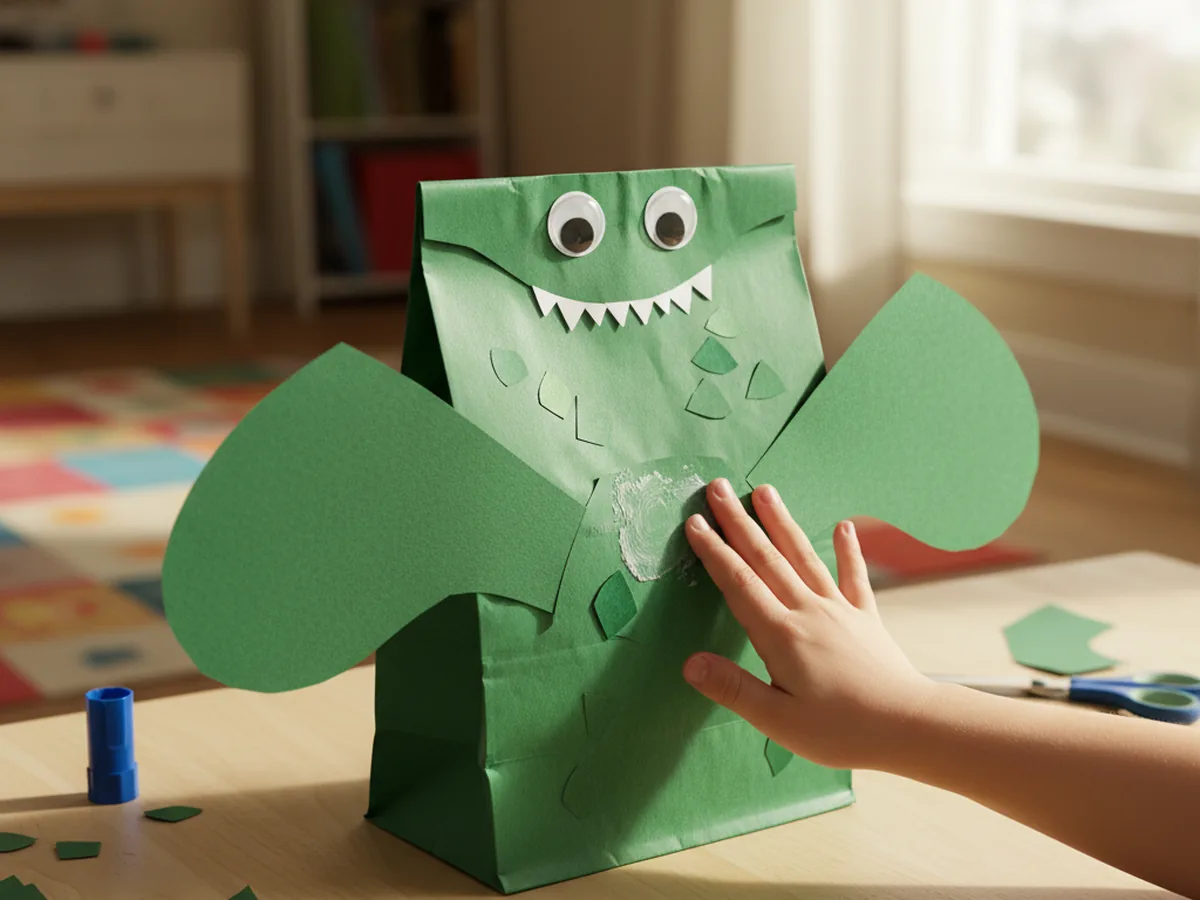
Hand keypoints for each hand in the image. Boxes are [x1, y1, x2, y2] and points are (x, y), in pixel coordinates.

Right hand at [682, 478, 935, 769]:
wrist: (908, 725)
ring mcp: (839, 610)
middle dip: (738, 522)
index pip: (738, 583)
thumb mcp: (777, 719)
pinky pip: (854, 576)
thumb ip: (732, 688)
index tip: (695, 522)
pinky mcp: (866, 618)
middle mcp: (807, 611)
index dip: (714, 552)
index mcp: (780, 634)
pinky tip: (845, 526)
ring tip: (765, 491)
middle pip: (766, 558)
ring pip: (803, 556)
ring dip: (781, 522)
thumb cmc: (840, 730)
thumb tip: (689, 662)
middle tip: (718, 488)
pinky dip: (848, 550)